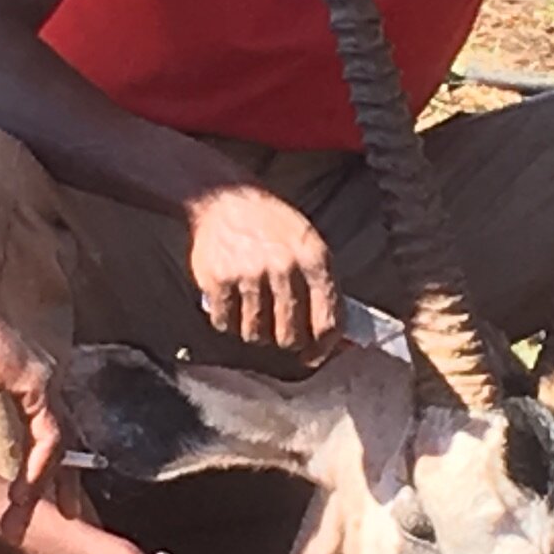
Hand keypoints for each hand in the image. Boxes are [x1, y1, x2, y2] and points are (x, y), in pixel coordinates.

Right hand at [0, 296, 66, 509]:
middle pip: (67, 445)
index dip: (48, 470)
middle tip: (67, 515)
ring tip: (24, 513)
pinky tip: (29, 486)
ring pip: (60, 446)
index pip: (50, 437)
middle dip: (65, 483)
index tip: (38, 501)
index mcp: (32, 390)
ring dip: (43, 483)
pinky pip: (49, 433)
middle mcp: (47, 388)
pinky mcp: (38, 384)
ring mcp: (47, 385)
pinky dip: (41, 462)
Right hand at [185, 182, 339, 355]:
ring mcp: (249, 275)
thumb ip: (323, 287)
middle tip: (278, 328)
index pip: (328, 320)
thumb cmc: (270, 223)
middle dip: (285, 340)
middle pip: (290, 336)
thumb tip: (335, 336)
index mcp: (315, 258)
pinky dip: (227, 321)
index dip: (323, 347)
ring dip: (254, 330)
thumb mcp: (307, 243)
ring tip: (252, 308)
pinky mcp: (218, 281)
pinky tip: (231, 301)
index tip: (314, 356)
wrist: (222, 197)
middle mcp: (284, 268)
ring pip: (256, 335)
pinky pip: (225, 324)